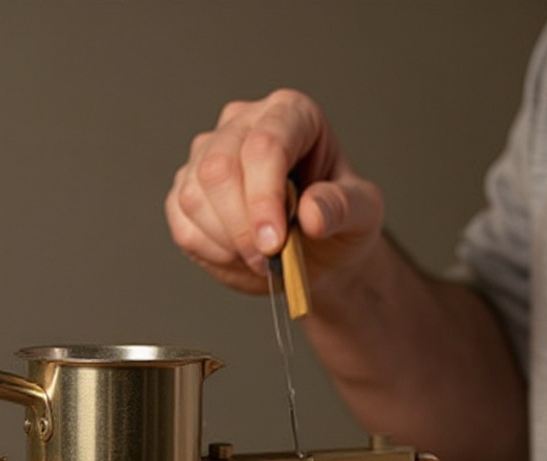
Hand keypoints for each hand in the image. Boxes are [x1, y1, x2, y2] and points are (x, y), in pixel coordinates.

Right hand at [165, 88, 384, 296]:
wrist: (316, 249)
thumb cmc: (338, 219)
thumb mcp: (362, 213)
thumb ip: (343, 207)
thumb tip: (311, 215)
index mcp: (289, 114)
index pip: (264, 144)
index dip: (264, 197)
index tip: (274, 242)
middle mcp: (242, 125)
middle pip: (219, 168)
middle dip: (241, 226)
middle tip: (269, 260)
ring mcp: (207, 157)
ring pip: (194, 197)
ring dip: (227, 242)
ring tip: (261, 258)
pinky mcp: (186, 194)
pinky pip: (183, 224)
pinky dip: (211, 251)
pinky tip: (239, 255)